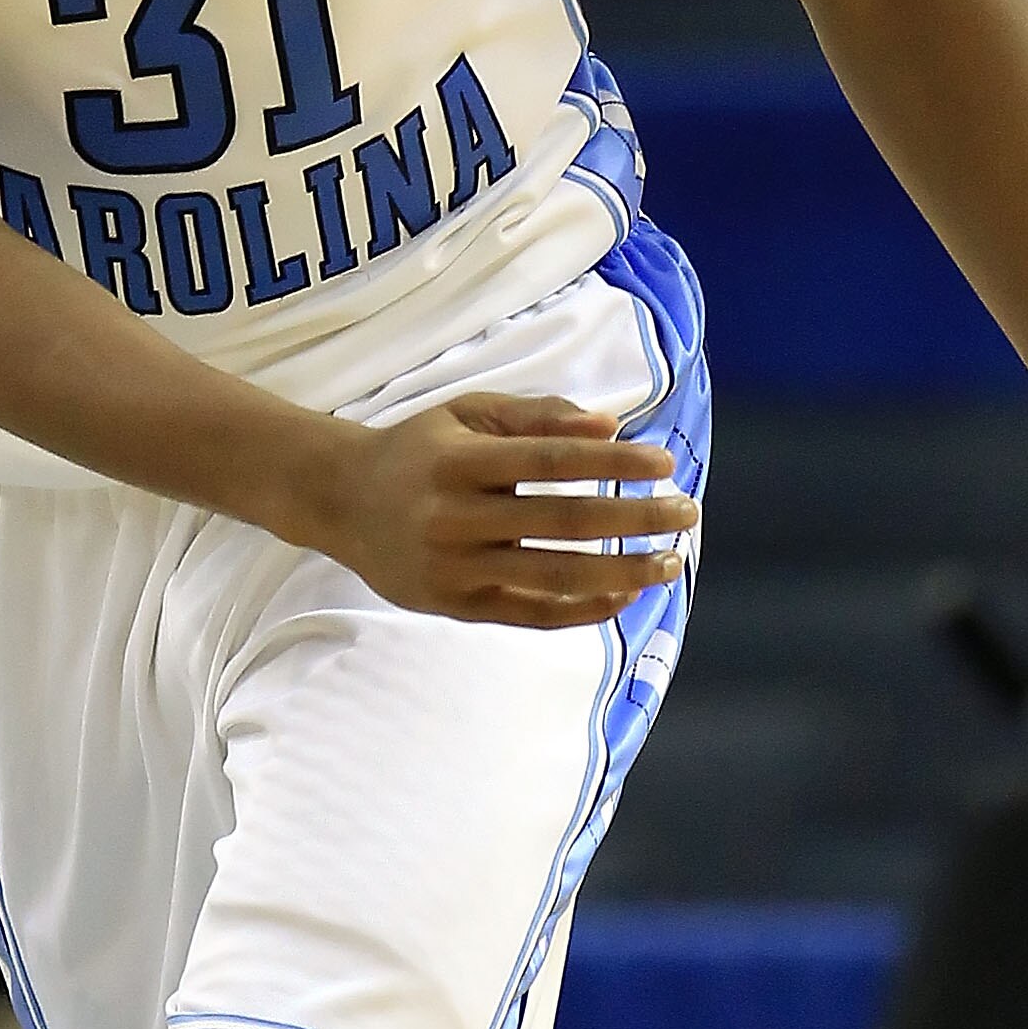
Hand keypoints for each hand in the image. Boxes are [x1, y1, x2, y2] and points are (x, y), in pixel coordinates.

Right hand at [306, 395, 697, 630]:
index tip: (665, 464)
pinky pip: (531, 615)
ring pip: (553, 576)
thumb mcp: (469, 414)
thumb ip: (538, 415)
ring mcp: (455, 569)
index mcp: (461, 461)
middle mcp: (456, 518)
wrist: (340, 502)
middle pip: (564, 522)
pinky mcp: (456, 607)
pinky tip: (624, 594)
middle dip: (634, 519)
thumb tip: (611, 428)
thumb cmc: (419, 450)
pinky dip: (582, 608)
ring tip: (669, 562)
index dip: (614, 465)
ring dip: (622, 571)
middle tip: (687, 513)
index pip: (554, 461)